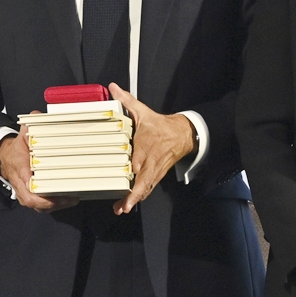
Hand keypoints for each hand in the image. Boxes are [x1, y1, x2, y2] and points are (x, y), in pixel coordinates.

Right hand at [0, 125, 78, 212]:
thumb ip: (29, 127)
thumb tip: (37, 116)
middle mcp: (21, 185)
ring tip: (73, 200)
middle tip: (70, 198)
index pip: (27, 185)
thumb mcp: (21, 136)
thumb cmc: (17, 150)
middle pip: (34, 200)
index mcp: (19, 170)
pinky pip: (42, 206)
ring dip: (56, 206)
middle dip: (52, 202)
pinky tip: (68, 200)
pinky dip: (55, 205)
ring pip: (39, 206)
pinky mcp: (31, 198)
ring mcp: (25, 194)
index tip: (52, 192)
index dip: (38, 192)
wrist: (6, 159)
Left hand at [109, 83, 194, 214]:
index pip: (140, 159)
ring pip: (145, 188)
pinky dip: (139, 197)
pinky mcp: (155, 176)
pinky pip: (147, 188)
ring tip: (122, 209)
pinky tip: (128, 205)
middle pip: (143, 180)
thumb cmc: (160, 126)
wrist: (182, 135)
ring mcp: (154, 171)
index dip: (134, 168)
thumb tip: (113, 88)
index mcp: (146, 146)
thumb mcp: (143, 112)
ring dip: (134, 199)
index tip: (125, 175)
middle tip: (123, 205)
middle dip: (133, 193)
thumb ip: (127, 101)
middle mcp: (150, 161)